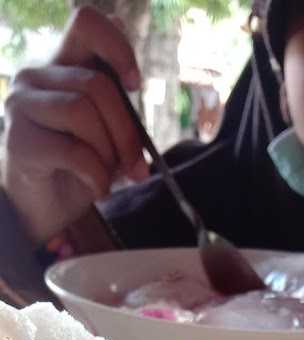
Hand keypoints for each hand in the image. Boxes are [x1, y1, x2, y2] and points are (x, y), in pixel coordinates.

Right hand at [2, 6, 148, 242]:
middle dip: (126, 131)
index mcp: (61, 63)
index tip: (135, 84)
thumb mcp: (106, 139)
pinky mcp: (17, 139)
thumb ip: (121, 122)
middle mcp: (36, 75)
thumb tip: (141, 143)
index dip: (118, 47)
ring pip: (82, 111)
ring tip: (108, 175)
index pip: (86, 23)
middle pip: (96, 83)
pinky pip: (72, 150)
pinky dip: (96, 174)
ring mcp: (21, 104)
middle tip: (137, 166)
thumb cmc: (74, 168)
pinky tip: (97, 187)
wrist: (40, 207)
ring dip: (108, 152)